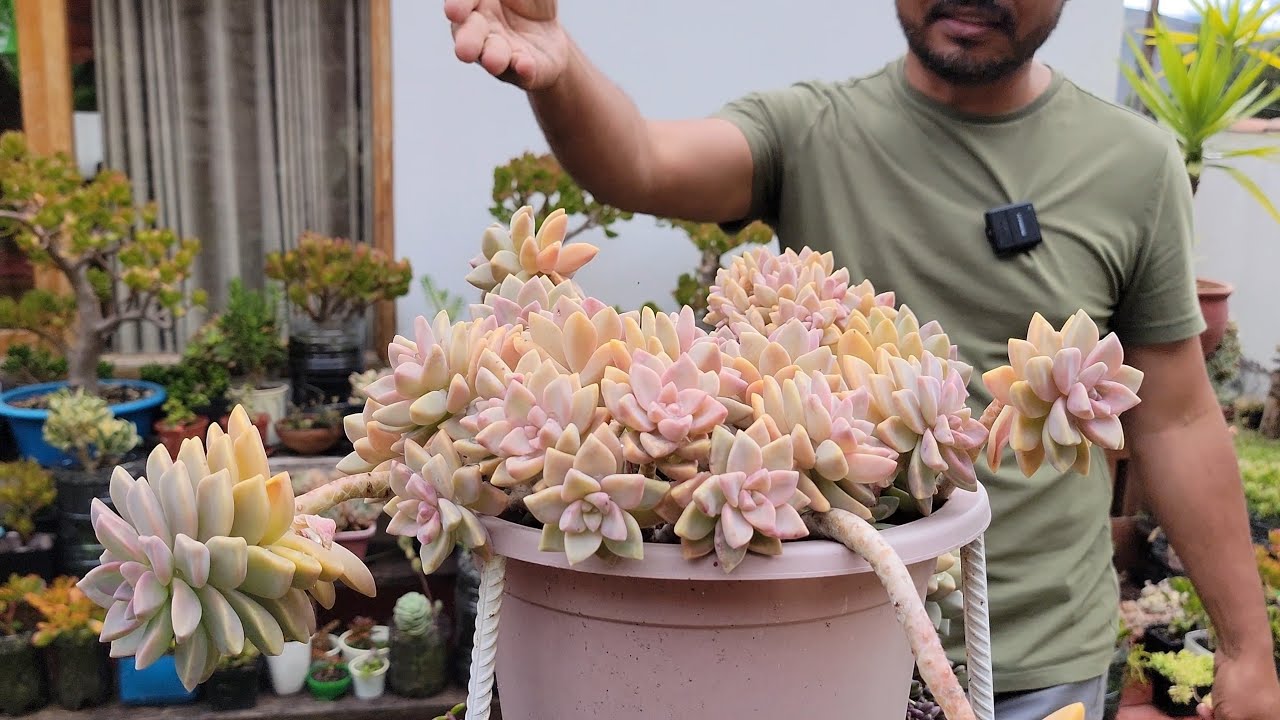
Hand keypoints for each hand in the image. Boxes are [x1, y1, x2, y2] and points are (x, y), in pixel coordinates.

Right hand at [444, 0, 569, 89]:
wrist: (548, 33)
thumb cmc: (527, 0)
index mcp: (475, 3)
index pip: (462, 3)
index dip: (458, 6)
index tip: (455, 10)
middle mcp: (481, 30)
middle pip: (468, 35)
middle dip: (467, 41)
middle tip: (465, 49)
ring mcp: (500, 53)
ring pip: (491, 57)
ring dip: (493, 58)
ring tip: (496, 60)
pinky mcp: (523, 72)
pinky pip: (521, 73)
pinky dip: (522, 69)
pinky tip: (525, 64)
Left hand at [1197, 650, 1279, 718]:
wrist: (1242, 651)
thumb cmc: (1243, 687)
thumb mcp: (1232, 716)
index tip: (1218, 719)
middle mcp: (1267, 717)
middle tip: (1207, 717)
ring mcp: (1256, 707)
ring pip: (1232, 719)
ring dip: (1214, 718)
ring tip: (1203, 712)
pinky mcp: (1243, 696)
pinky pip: (1229, 710)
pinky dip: (1216, 710)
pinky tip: (1204, 706)